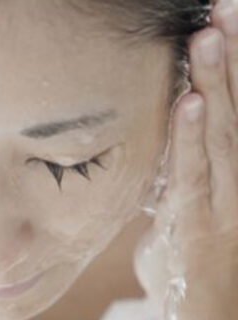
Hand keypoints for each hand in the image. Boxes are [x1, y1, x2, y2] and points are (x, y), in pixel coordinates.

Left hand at [134, 1, 237, 318]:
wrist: (201, 309)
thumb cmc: (193, 249)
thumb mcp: (188, 199)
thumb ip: (184, 164)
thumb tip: (170, 125)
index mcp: (235, 169)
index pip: (237, 109)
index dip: (236, 66)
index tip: (229, 18)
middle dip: (234, 59)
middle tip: (227, 8)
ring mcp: (225, 202)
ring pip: (223, 135)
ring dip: (217, 85)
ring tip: (211, 37)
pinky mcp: (197, 224)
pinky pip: (194, 174)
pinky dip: (191, 138)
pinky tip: (188, 102)